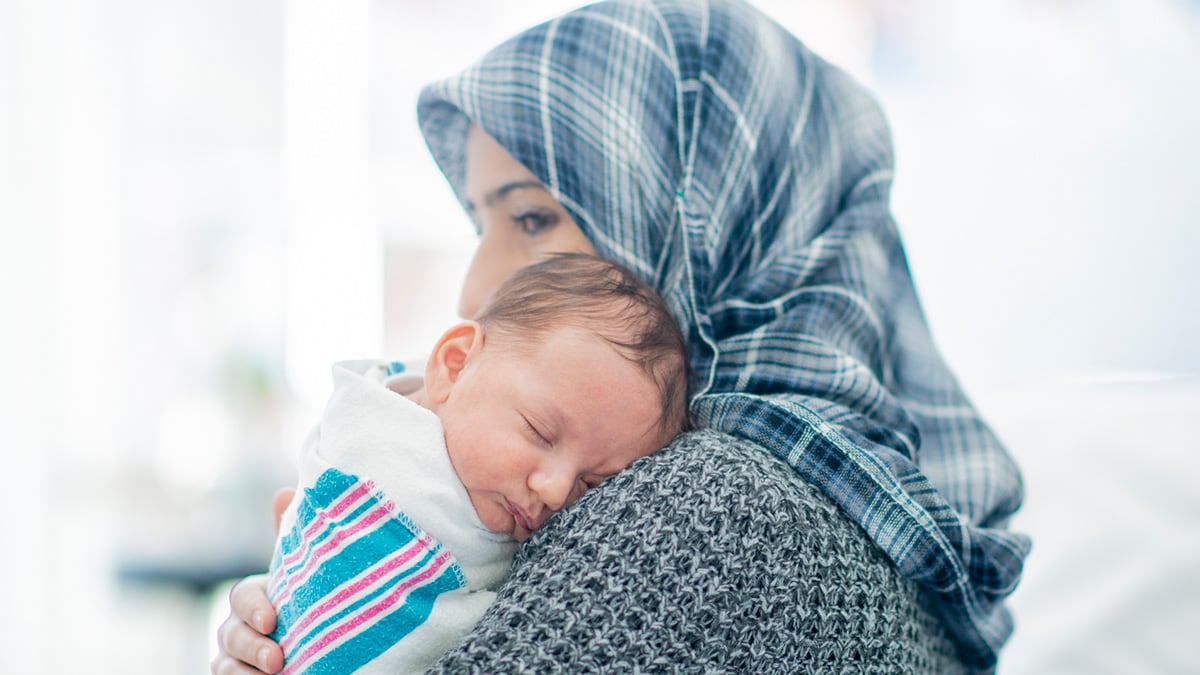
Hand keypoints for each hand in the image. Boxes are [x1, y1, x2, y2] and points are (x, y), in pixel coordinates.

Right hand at [210, 488, 294, 673]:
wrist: (327, 650)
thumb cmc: (312, 604)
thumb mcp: (307, 575)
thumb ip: (294, 541)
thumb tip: (285, 491)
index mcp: (256, 597)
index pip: (244, 597)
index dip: (254, 607)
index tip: (273, 620)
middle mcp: (238, 627)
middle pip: (231, 634)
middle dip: (251, 645)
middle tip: (278, 659)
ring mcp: (235, 658)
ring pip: (225, 664)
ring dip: (244, 670)